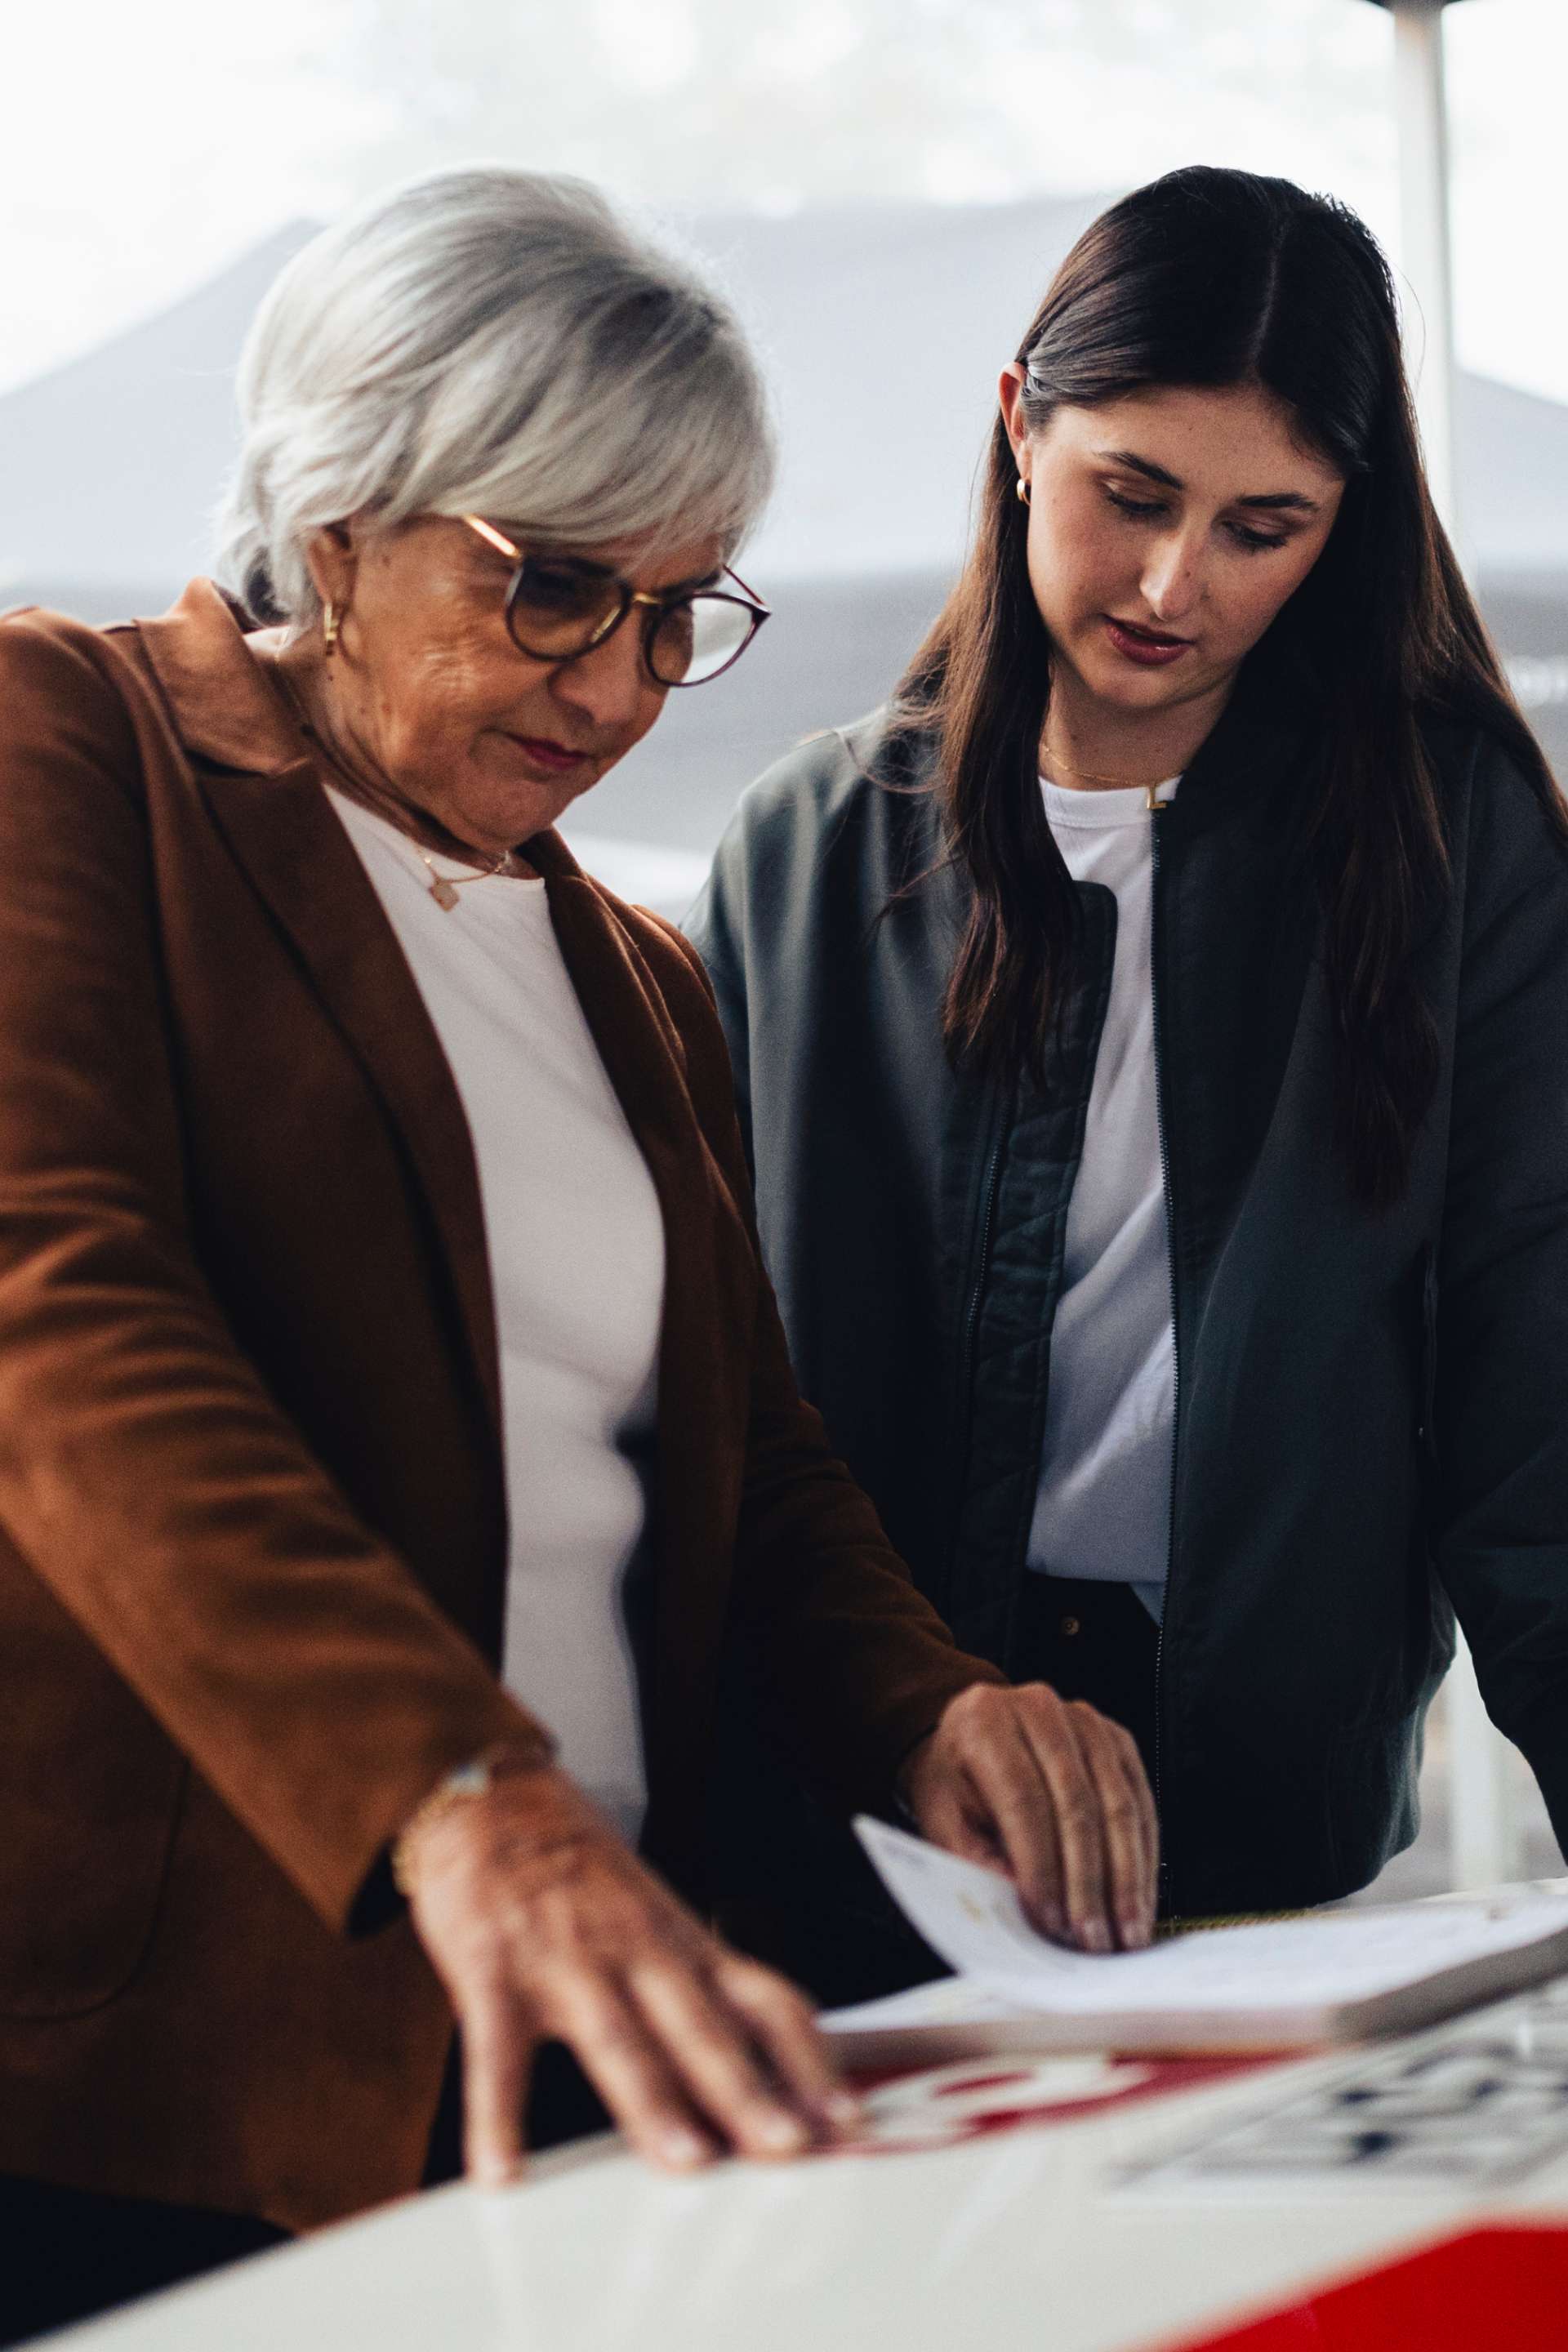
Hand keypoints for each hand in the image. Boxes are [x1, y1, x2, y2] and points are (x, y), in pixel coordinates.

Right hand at [401, 1759, 860, 2182]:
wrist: (491, 1795)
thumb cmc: (576, 1867)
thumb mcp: (653, 1915)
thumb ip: (697, 1990)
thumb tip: (760, 2071)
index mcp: (682, 1945)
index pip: (766, 2000)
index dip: (811, 2060)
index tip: (846, 2117)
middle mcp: (635, 1952)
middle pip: (703, 2028)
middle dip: (749, 2092)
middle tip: (789, 2146)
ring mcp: (565, 1961)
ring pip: (618, 2039)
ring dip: (655, 2104)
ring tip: (685, 2160)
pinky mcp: (494, 1971)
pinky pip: (497, 2053)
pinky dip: (499, 2116)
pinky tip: (503, 2170)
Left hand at [897, 1683, 1157, 1952]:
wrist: (972, 1742)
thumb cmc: (955, 1785)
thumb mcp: (943, 1822)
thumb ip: (976, 1862)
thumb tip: (1025, 1908)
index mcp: (984, 1722)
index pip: (1023, 1800)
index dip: (1041, 1866)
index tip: (1051, 1921)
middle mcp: (1038, 1709)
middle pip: (1077, 1804)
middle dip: (1088, 1882)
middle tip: (1093, 1940)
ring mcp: (1085, 1721)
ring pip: (1118, 1807)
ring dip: (1125, 1878)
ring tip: (1124, 1932)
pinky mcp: (1117, 1740)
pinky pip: (1140, 1804)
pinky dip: (1142, 1858)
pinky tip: (1138, 1900)